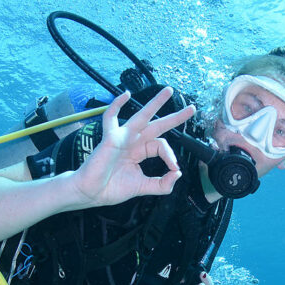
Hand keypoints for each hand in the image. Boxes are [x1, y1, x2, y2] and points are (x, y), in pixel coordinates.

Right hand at [70, 88, 193, 205]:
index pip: (161, 146)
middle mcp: (133, 141)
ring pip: (142, 116)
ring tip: (169, 91)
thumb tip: (177, 174)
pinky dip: (116, 105)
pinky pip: (111, 117)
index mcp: (140, 151)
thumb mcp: (143, 187)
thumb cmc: (111, 188)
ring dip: (156, 103)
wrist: (91, 193)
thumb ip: (162, 184)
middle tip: (192, 109)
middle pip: (158, 125)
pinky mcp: (111, 138)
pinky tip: (125, 95)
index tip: (174, 169)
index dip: (171, 156)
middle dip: (175, 117)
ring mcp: (122, 137)